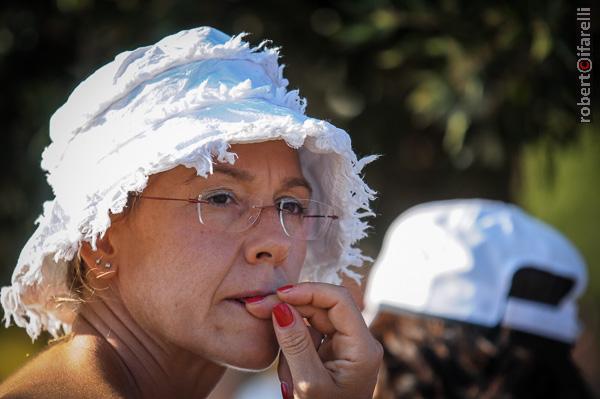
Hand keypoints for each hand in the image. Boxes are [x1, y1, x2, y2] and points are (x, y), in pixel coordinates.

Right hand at [245, 282, 382, 398]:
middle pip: (324, 305)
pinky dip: (293, 343)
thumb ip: (295, 343)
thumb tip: (281, 307)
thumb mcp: (306, 383)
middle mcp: (358, 341)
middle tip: (256, 306)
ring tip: (284, 369)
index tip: (278, 294)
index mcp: (362, 347)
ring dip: (290, 331)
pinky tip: (288, 368)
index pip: (339, 300)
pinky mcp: (333, 351)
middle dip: (291, 305)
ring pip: (314, 317)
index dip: (309, 291)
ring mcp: (346, 345)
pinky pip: (310, 333)